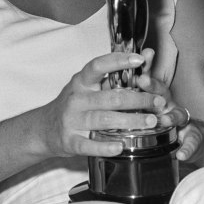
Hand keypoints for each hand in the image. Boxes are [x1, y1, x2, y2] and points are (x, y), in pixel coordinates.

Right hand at [40, 51, 161, 158]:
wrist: (45, 129)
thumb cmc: (75, 105)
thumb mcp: (89, 87)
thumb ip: (116, 75)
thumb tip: (146, 56)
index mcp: (81, 82)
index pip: (98, 66)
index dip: (118, 61)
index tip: (139, 60)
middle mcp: (76, 99)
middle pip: (110, 97)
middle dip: (138, 99)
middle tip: (159, 102)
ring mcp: (72, 120)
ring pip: (103, 120)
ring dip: (130, 120)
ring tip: (150, 122)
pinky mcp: (70, 140)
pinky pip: (88, 144)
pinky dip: (105, 146)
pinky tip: (120, 146)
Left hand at [134, 52, 203, 163]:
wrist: (197, 140)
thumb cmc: (166, 123)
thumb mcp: (150, 111)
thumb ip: (136, 99)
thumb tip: (112, 84)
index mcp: (156, 99)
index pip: (148, 81)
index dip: (143, 68)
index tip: (136, 57)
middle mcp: (170, 106)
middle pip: (163, 93)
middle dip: (153, 85)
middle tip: (142, 80)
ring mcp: (183, 122)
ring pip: (179, 115)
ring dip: (171, 117)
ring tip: (164, 120)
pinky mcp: (193, 139)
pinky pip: (191, 143)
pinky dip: (187, 149)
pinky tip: (182, 154)